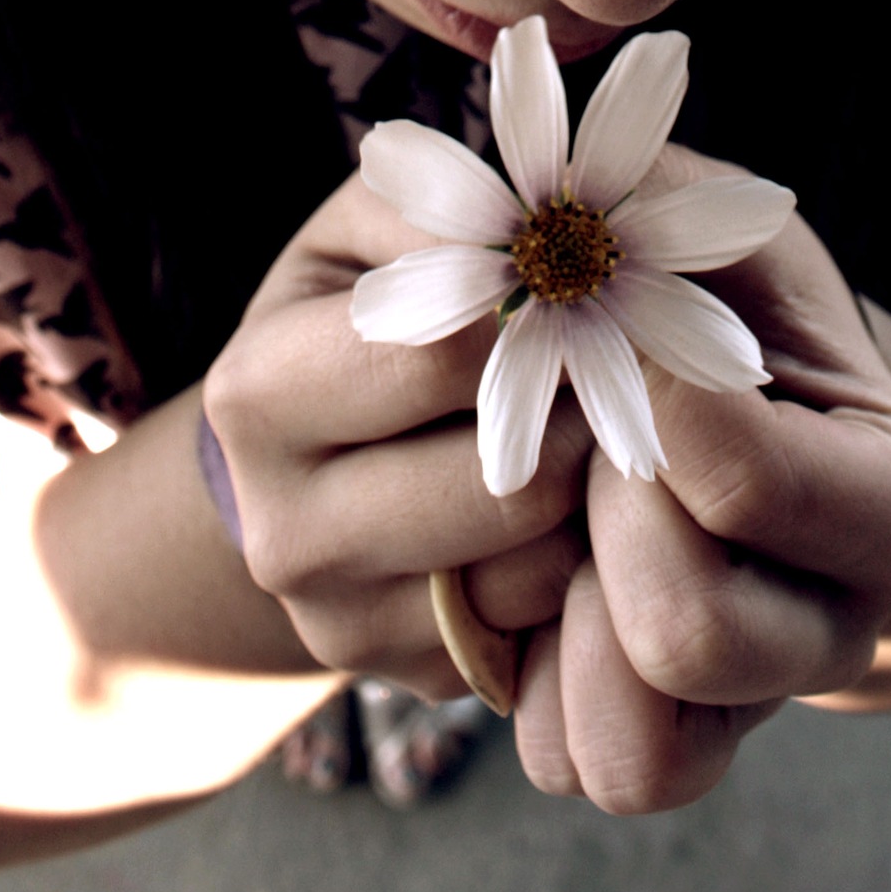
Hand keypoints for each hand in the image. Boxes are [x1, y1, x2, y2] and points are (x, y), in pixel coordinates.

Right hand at [201, 169, 589, 700]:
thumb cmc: (361, 306)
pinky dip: (590, 557)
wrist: (308, 452)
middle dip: (588, 415)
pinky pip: (552, 622)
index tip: (599, 284)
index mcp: (262, 395)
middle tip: (628, 363)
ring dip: (598, 490)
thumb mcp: (376, 228)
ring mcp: (350, 626)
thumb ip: (450, 212)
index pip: (442, 356)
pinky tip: (579, 497)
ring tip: (602, 423)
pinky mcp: (423, 679)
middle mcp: (286, 534)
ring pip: (542, 562)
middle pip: (507, 483)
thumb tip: (557, 237)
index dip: (546, 315)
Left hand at [513, 148, 890, 811]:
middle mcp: (844, 631)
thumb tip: (528, 246)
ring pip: (627, 753)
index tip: (613, 324)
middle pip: (685, 631)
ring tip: (550, 510)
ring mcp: (749, 706)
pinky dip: (526, 678)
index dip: (639, 394)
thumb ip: (640, 211)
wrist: (730, 390)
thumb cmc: (712, 289)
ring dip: (552, 614)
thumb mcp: (708, 219)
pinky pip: (570, 767)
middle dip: (593, 511)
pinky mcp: (658, 745)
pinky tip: (527, 569)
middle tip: (577, 425)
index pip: (740, 476)